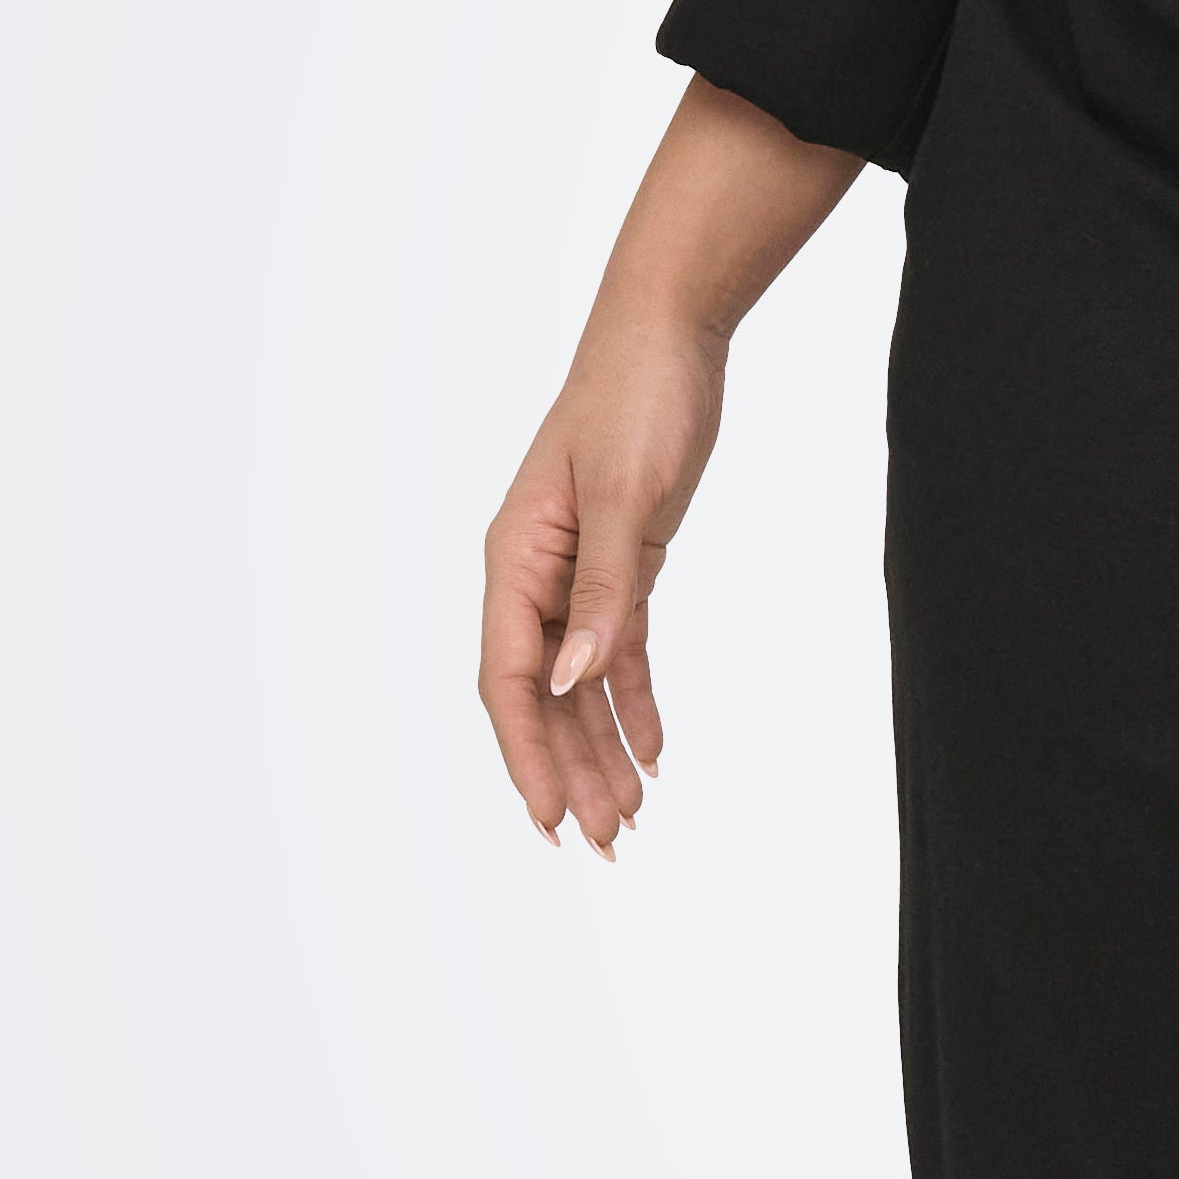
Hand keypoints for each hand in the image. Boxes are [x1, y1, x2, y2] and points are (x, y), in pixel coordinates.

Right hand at [479, 318, 722, 852]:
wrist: (669, 333)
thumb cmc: (636, 397)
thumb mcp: (624, 495)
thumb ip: (599, 591)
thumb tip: (571, 680)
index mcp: (515, 558)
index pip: (508, 678)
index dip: (526, 754)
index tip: (551, 819)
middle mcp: (534, 575)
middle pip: (542, 697)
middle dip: (569, 772)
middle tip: (604, 846)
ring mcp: (575, 572)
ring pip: (580, 684)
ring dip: (602, 751)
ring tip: (630, 821)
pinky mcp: (621, 563)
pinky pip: (618, 650)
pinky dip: (634, 702)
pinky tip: (653, 753)